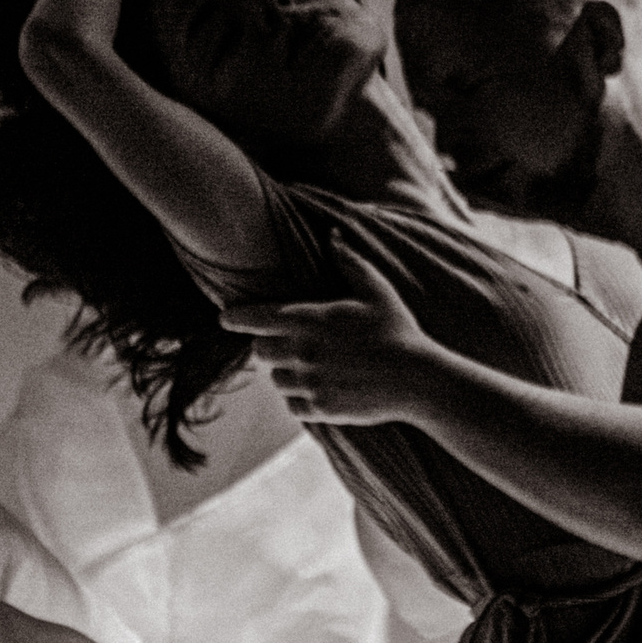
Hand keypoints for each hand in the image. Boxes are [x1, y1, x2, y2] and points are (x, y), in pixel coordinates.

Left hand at [224, 243, 440, 424]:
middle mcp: (303, 353)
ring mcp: (310, 383)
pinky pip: (292, 405)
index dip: (237, 317)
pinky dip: (297, 398)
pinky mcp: (320, 409)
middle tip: (284, 342)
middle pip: (260, 351)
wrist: (416, 379)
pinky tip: (315, 388)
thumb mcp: (376, 289)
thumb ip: (349, 261)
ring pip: (276, 379)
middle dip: (267, 345)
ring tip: (307, 366)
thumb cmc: (397, 329)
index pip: (257, 318)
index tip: (225, 318)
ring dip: (284, 372)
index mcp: (310, 321)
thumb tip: (332, 234)